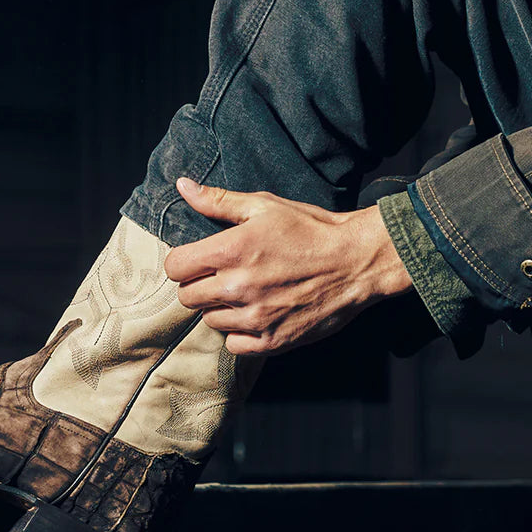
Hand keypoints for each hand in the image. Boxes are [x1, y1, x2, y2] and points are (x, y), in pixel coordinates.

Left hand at [164, 178, 412, 354]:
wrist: (356, 261)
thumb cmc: (310, 229)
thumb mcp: (264, 205)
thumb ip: (218, 201)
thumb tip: (182, 186)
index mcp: (229, 251)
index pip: (175, 268)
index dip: (184, 262)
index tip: (199, 260)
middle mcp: (237, 287)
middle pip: (188, 297)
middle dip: (200, 285)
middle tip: (224, 276)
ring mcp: (255, 317)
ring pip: (210, 320)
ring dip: (221, 308)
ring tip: (245, 293)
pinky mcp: (273, 341)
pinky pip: (234, 345)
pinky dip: (240, 333)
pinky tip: (256, 315)